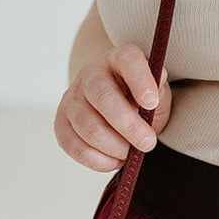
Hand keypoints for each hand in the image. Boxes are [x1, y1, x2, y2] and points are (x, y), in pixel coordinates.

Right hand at [54, 43, 171, 171]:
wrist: (117, 102)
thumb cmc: (140, 96)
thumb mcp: (156, 89)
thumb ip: (158, 87)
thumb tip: (156, 85)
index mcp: (120, 58)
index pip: (128, 60)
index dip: (140, 80)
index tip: (152, 103)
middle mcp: (92, 73)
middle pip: (104, 97)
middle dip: (128, 125)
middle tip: (148, 143)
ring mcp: (72, 97)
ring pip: (88, 126)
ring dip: (114, 146)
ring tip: (131, 153)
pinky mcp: (61, 123)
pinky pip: (74, 146)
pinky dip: (97, 159)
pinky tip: (115, 160)